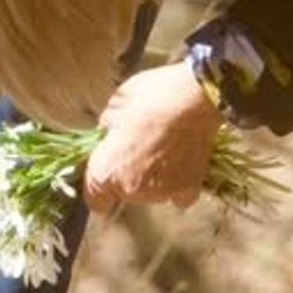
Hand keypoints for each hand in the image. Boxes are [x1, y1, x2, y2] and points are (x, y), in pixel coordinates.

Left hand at [84, 62, 222, 212]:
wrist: (196, 99)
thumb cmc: (152, 95)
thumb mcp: (116, 103)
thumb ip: (108, 128)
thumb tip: (110, 133)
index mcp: (105, 170)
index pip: (96, 197)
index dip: (101, 182)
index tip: (110, 166)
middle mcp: (130, 190)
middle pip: (124, 192)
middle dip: (129, 172)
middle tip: (142, 144)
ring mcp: (161, 194)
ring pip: (151, 193)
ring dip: (154, 177)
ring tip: (166, 148)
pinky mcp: (187, 191)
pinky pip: (177, 195)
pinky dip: (178, 183)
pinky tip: (181, 162)